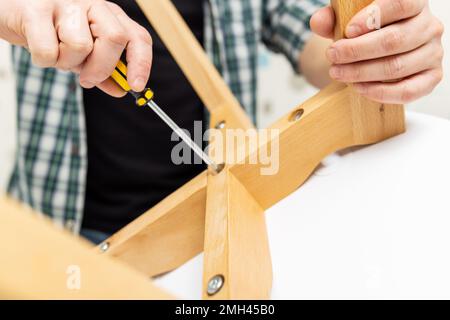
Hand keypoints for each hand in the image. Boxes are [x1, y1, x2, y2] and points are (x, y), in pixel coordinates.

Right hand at [0, 0, 151, 96]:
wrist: (11, 12)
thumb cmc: (51, 32)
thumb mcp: (83, 54)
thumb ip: (103, 72)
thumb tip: (121, 90)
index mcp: (107, 14)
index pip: (137, 36)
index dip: (141, 63)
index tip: (136, 86)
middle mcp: (90, 3)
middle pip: (115, 38)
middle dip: (102, 68)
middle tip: (87, 79)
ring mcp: (63, 3)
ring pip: (81, 46)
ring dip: (67, 63)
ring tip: (56, 54)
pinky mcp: (34, 9)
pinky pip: (49, 50)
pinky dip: (44, 61)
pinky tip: (38, 50)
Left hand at [310, 0, 443, 103]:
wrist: (375, 54)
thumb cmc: (366, 33)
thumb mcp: (347, 21)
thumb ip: (332, 18)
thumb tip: (318, 21)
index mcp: (414, 4)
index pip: (401, 3)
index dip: (374, 17)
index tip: (348, 31)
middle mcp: (429, 26)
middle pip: (394, 40)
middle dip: (357, 51)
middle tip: (333, 56)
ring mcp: (433, 53)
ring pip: (397, 67)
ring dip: (362, 73)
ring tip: (339, 73)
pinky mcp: (431, 77)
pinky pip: (408, 90)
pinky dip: (381, 93)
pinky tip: (360, 89)